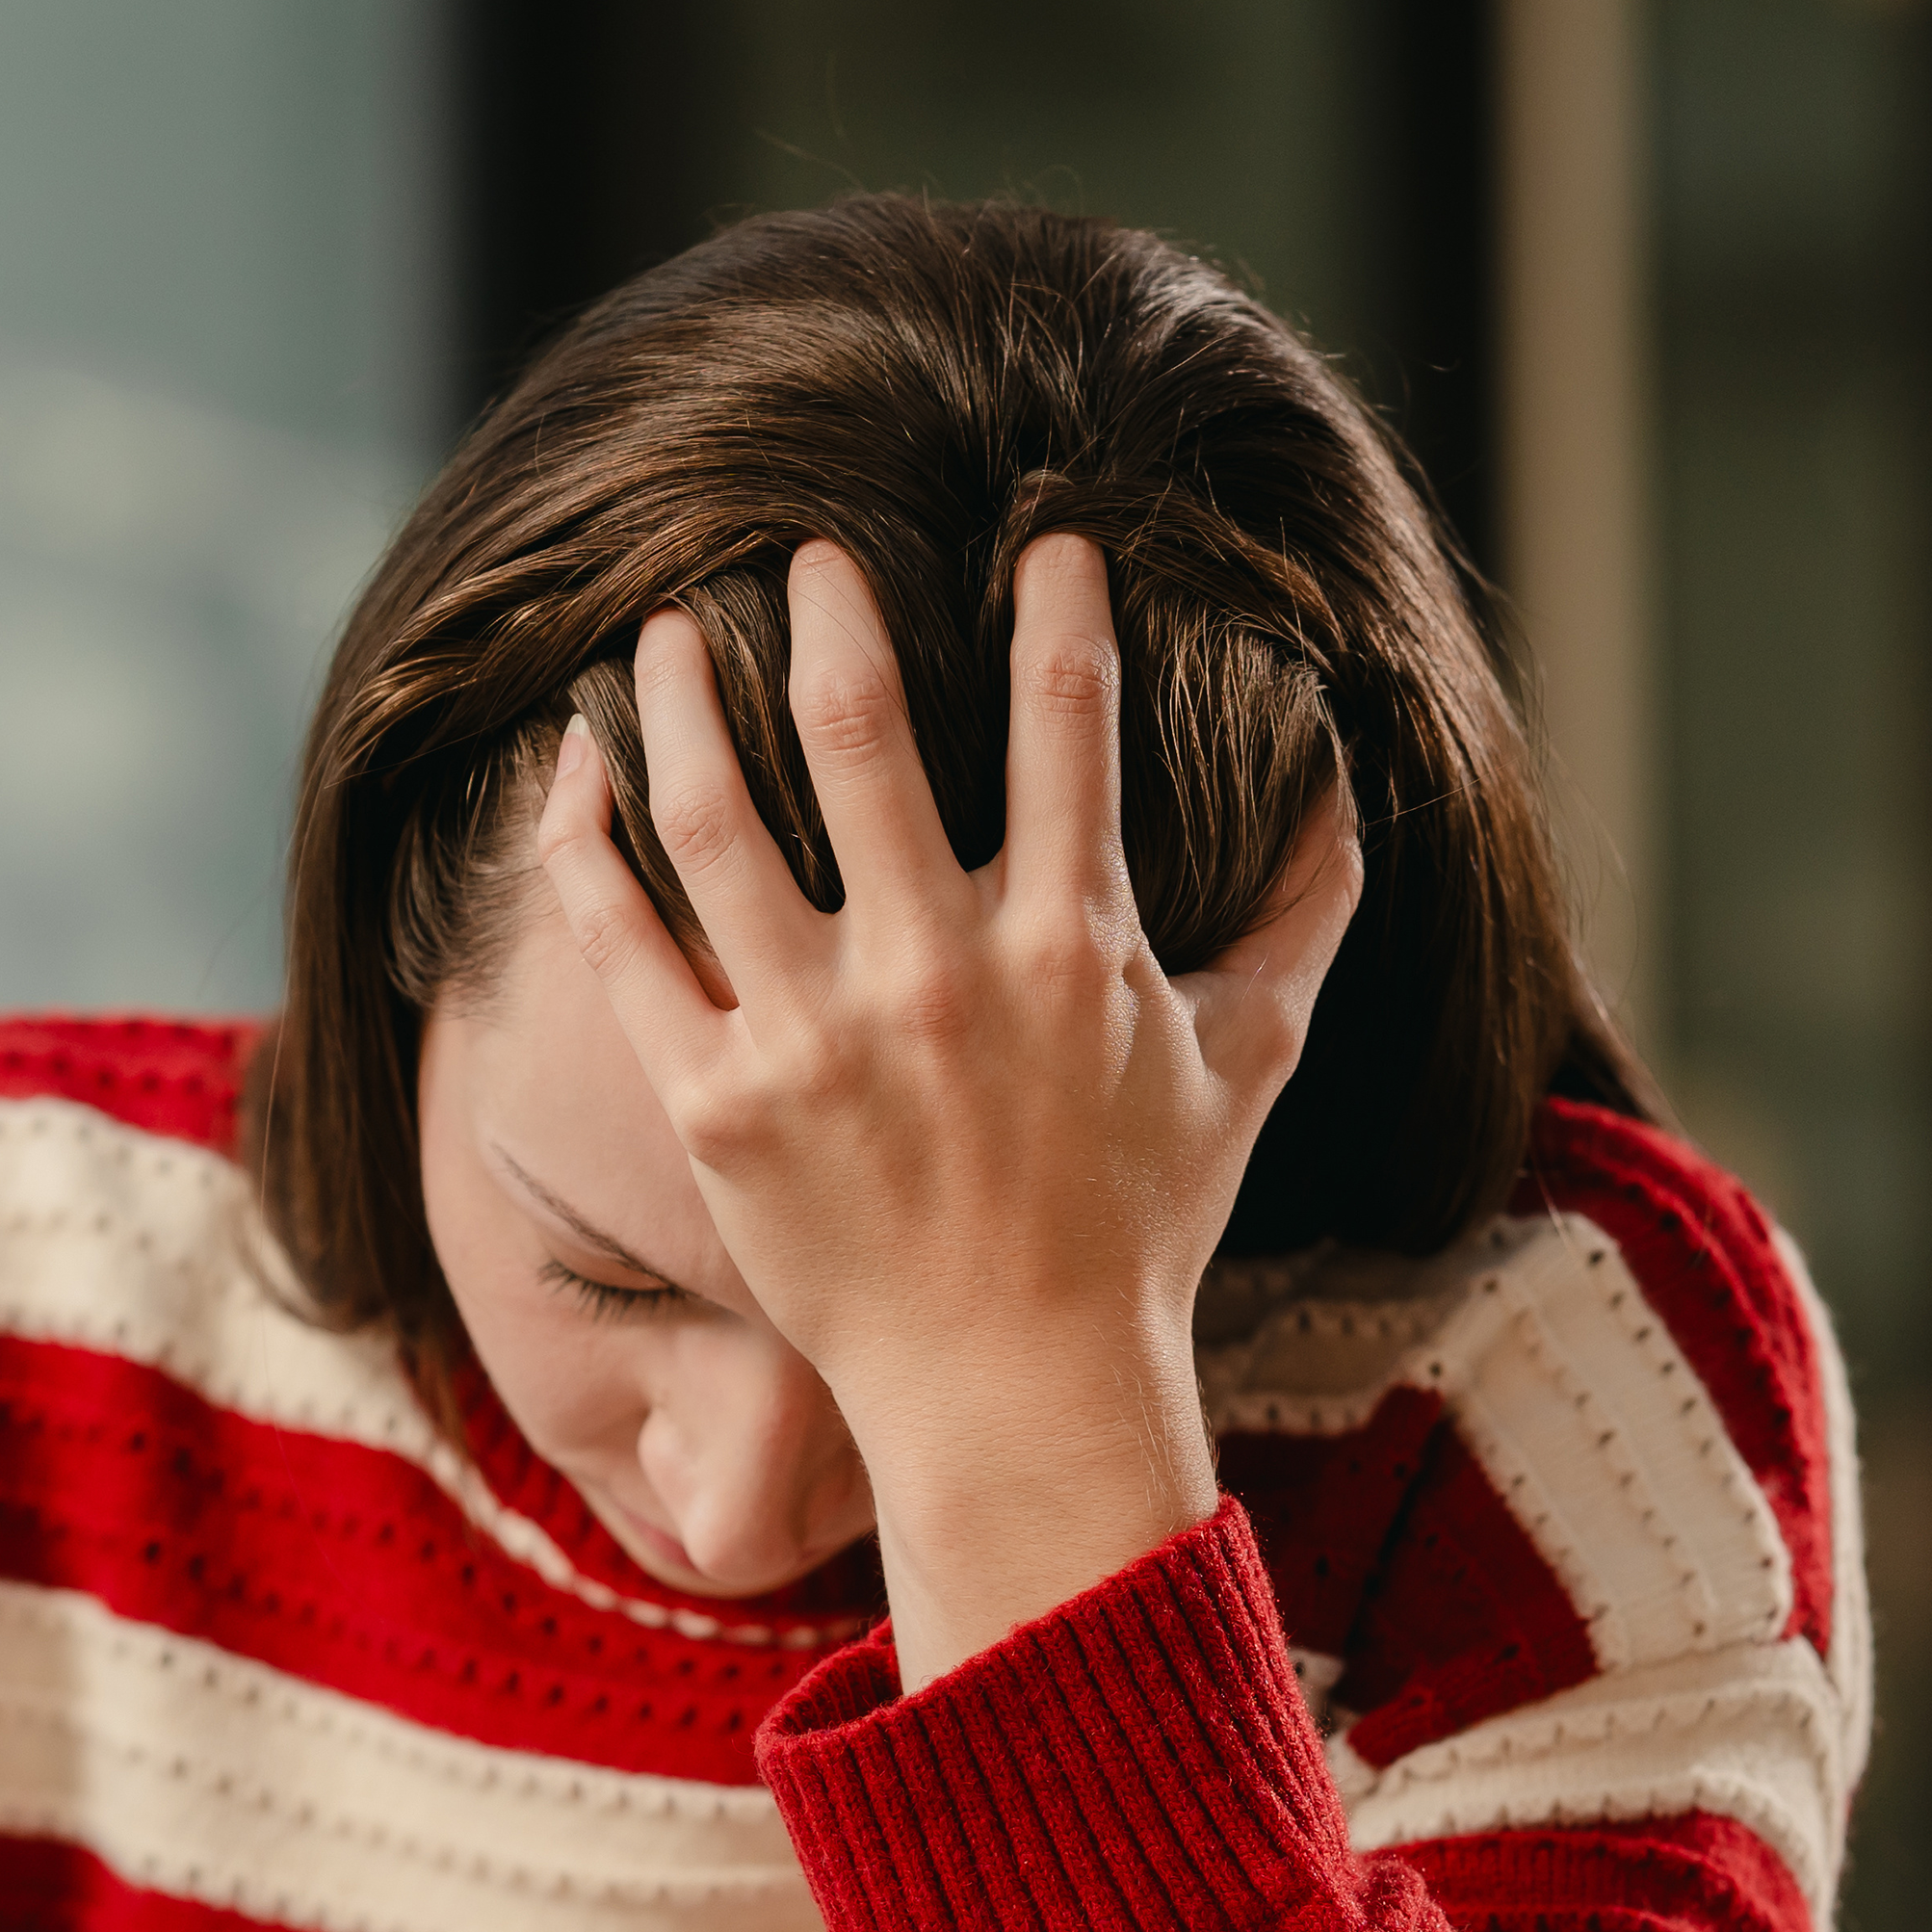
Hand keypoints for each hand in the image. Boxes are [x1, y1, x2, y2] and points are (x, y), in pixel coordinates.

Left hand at [535, 533, 1359, 1685]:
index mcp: (1068, 946)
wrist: (1015, 1395)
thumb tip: (1352, 792)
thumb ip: (1303, 917)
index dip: (1059, 602)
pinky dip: (588, 838)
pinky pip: (623, 941)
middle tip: (804, 548)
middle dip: (828, 607)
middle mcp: (935, 976)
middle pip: (860, 727)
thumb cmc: (1137, 1231)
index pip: (1067, 718)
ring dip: (680, 697)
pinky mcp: (715, 1102)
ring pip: (714, 814)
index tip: (1042, 536)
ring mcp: (813, 1038)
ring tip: (667, 628)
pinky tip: (578, 764)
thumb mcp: (1248, 1066)